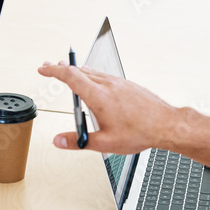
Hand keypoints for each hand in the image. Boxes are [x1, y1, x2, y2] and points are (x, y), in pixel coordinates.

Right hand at [38, 62, 177, 153]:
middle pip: (79, 70)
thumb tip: (59, 141)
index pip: (70, 76)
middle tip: (49, 67)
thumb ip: (78, 141)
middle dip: (61, 68)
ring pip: (92, 71)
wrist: (167, 124)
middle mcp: (108, 85)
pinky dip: (91, 74)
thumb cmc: (141, 131)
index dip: (53, 71)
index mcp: (99, 96)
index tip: (43, 69)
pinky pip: (103, 75)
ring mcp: (118, 83)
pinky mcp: (127, 85)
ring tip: (67, 69)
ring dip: (76, 70)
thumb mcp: (105, 143)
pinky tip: (92, 79)